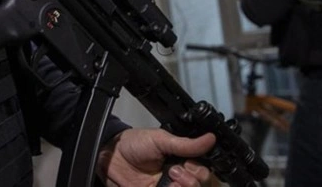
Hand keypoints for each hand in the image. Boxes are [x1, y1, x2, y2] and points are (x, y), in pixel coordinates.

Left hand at [97, 128, 214, 186]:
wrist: (111, 156)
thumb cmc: (134, 144)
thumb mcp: (161, 139)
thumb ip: (185, 144)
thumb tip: (210, 138)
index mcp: (181, 159)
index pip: (203, 171)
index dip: (199, 170)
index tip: (188, 164)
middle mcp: (178, 175)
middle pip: (198, 185)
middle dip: (191, 180)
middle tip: (174, 171)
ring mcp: (167, 186)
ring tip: (169, 180)